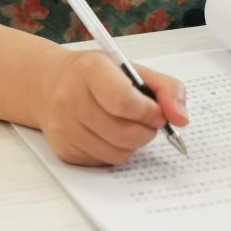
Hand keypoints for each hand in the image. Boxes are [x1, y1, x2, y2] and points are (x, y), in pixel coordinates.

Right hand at [36, 50, 189, 165]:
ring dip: (132, 144)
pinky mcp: (64, 150)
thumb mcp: (130, 68)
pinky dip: (115, 152)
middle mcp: (70, 98)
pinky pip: (104, 162)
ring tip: (127, 125)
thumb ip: (165, 88)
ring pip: (117, 153)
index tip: (158, 113)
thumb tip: (182, 119)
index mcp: (90, 70)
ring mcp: (64, 127)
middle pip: (123, 133)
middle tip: (148, 121)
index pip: (124, 101)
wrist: (49, 84)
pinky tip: (108, 134)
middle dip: (146, 131)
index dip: (149, 112)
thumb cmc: (97, 75)